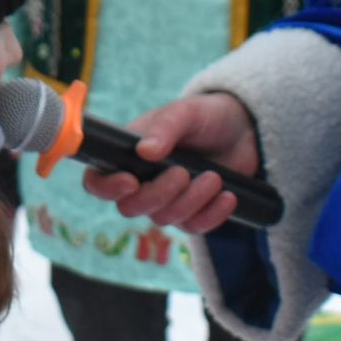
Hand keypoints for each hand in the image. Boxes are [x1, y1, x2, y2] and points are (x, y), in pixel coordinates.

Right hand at [81, 92, 258, 235]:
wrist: (242, 129)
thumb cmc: (206, 116)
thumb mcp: (187, 112)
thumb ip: (165, 127)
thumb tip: (145, 151)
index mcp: (128, 154)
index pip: (98, 181)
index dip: (106, 188)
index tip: (131, 182)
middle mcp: (142, 181)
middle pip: (130, 208)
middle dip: (158, 194)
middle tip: (183, 172)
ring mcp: (167, 200)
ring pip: (164, 220)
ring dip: (191, 201)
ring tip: (214, 177)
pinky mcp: (192, 213)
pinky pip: (194, 228)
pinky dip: (212, 215)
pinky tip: (228, 196)